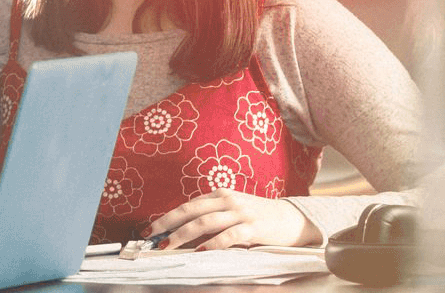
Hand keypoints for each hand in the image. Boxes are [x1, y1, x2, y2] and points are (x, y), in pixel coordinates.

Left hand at [145, 189, 321, 249]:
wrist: (292, 218)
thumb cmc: (259, 216)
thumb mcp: (233, 210)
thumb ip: (213, 215)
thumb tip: (184, 231)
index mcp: (221, 194)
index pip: (188, 205)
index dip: (168, 217)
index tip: (152, 229)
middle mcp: (228, 200)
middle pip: (191, 210)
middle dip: (168, 224)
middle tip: (152, 236)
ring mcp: (241, 213)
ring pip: (205, 222)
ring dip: (184, 234)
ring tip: (169, 245)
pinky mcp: (253, 228)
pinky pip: (229, 235)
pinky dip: (213, 243)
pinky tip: (201, 250)